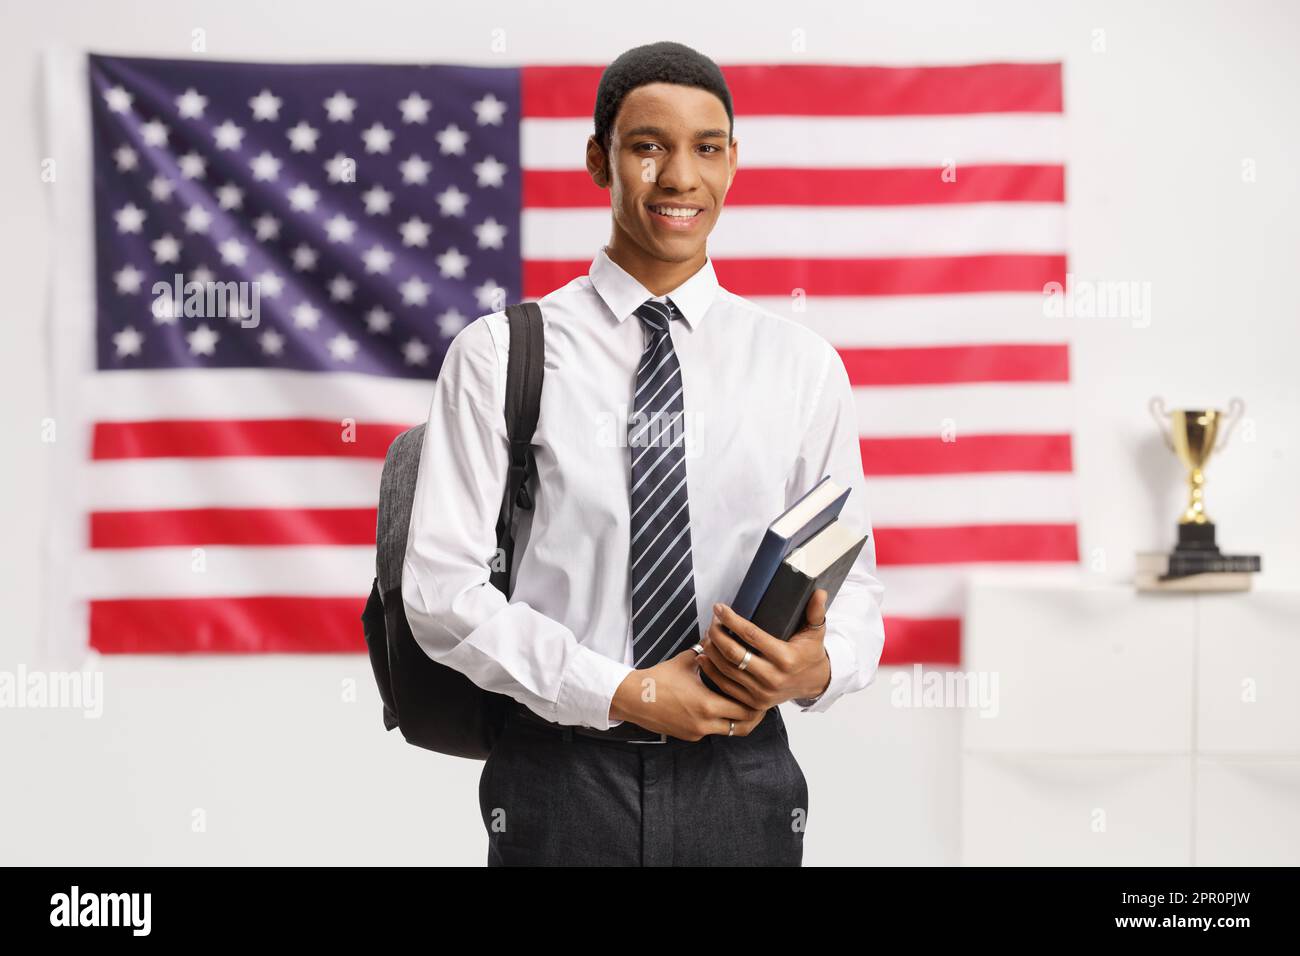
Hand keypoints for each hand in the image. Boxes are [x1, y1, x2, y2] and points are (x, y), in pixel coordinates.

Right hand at [609, 647, 764, 740]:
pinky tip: (720, 707)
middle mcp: (704, 723)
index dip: (758, 703)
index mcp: (707, 704)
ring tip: (743, 707)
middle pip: (743, 726)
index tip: (763, 693)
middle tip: (759, 703)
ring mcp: (696, 733)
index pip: (746, 710)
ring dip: (737, 721)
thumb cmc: (658, 678)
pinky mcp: (688, 736)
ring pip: (728, 731)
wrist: (632, 698)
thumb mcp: (686, 660)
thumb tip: (721, 636)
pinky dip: (720, 722)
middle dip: (753, 716)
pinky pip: (712, 731)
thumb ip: (707, 650)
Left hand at [697, 589, 831, 708]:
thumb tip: (819, 591)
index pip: (752, 636)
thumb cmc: (811, 653)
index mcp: (786, 658)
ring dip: (712, 650)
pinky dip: (711, 670)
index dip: (732, 620)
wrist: (814, 683)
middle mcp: (773, 677)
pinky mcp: (754, 702)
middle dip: (717, 635)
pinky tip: (704, 656)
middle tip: (711, 622)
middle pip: (734, 654)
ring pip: (727, 670)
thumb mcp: (816, 632)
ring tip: (707, 635)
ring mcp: (761, 692)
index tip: (719, 608)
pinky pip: (725, 686)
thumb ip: (816, 611)